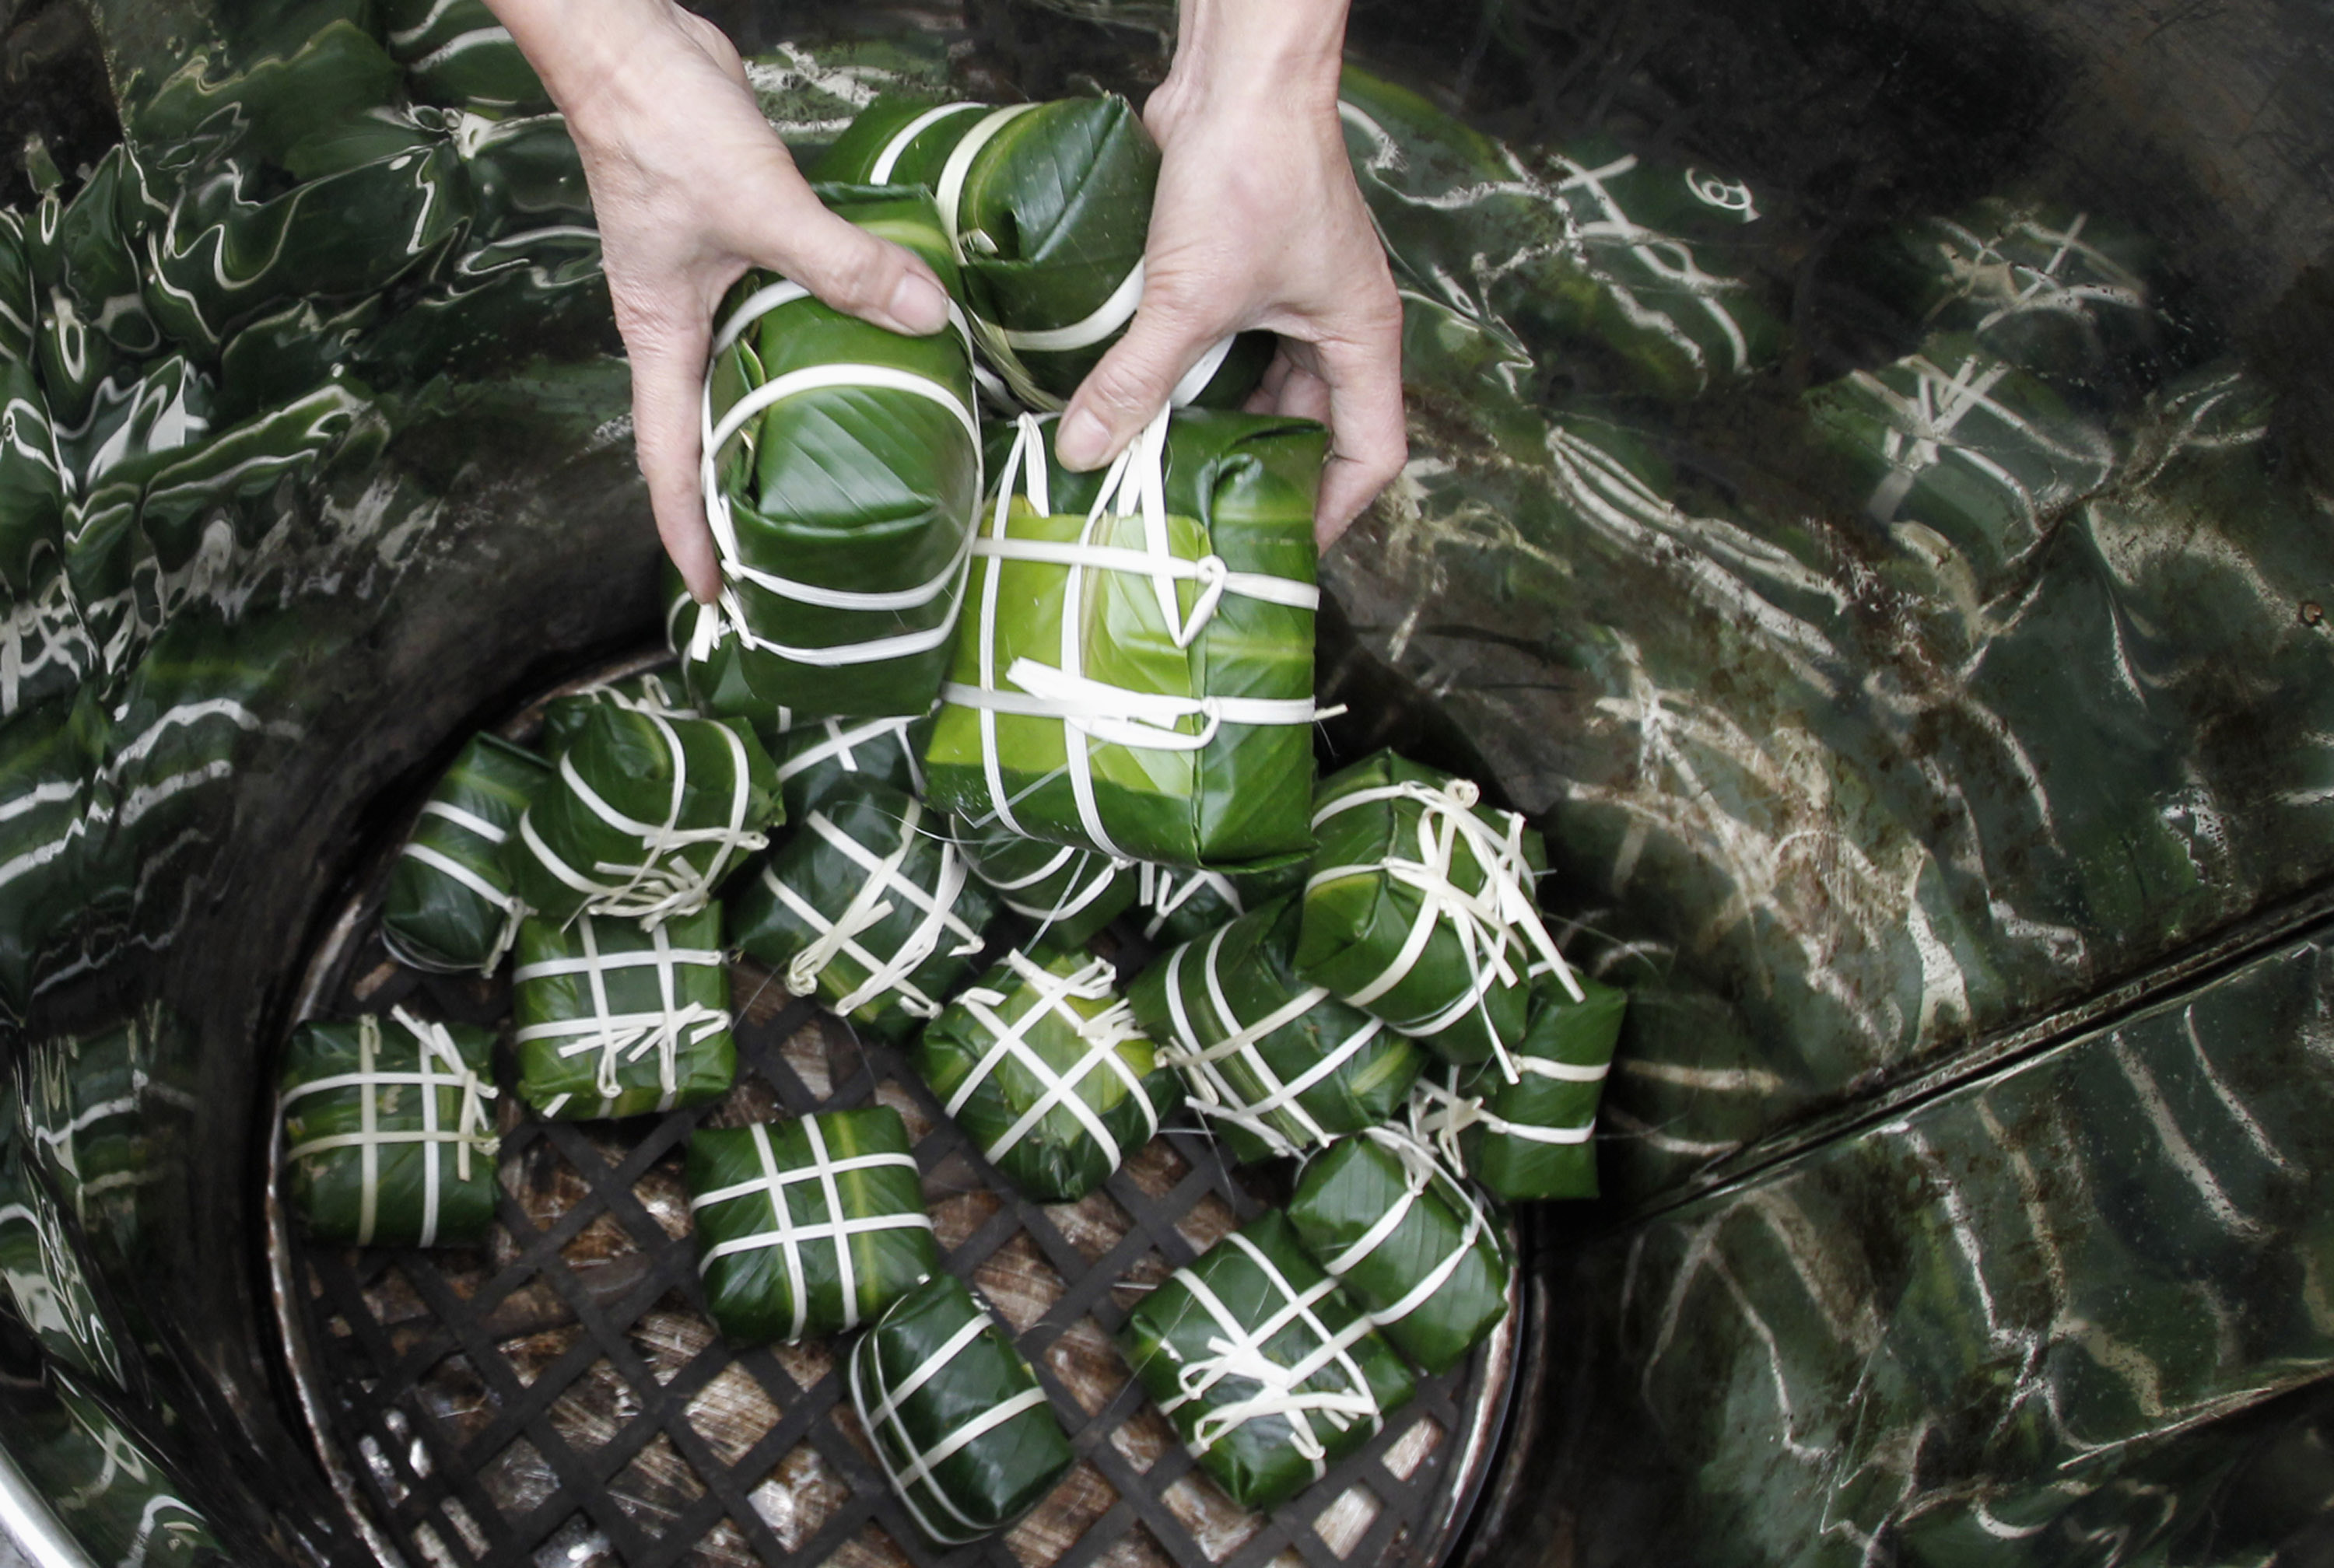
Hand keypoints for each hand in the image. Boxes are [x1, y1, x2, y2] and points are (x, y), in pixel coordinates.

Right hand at [488, 0, 953, 599]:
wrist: (633, 42)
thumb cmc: (662, 125)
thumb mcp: (758, 204)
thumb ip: (839, 262)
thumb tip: (924, 316)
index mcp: (659, 335)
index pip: (666, 460)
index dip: (688, 533)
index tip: (717, 595)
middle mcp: (679, 323)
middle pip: (708, 431)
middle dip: (742, 498)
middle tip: (794, 556)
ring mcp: (707, 285)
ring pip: (749, 374)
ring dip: (788, 420)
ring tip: (843, 475)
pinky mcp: (738, 244)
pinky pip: (780, 312)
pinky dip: (817, 343)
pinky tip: (867, 361)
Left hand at [1052, 2, 1404, 548]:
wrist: (1235, 73)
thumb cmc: (1254, 169)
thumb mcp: (1191, 297)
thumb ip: (1139, 380)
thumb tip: (1085, 449)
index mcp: (1360, 338)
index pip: (1372, 454)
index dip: (1335, 509)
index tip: (1280, 545)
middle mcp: (1335, 323)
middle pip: (1312, 427)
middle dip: (1259, 471)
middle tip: (1200, 517)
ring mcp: (1291, 296)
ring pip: (1260, 387)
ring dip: (1215, 423)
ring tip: (1161, 469)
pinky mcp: (1245, 270)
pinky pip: (1226, 345)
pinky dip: (1190, 376)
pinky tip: (1142, 400)